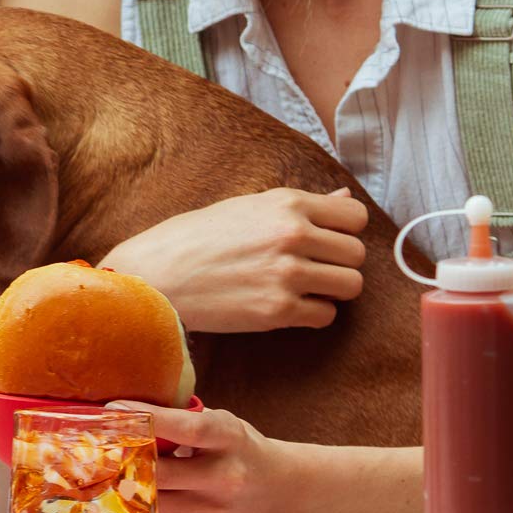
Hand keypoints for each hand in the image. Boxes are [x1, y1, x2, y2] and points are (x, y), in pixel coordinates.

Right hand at [99, 187, 368, 332]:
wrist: (155, 274)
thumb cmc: (194, 237)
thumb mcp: (246, 206)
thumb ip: (299, 205)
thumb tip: (343, 197)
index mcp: (286, 203)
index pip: (355, 215)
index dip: (345, 229)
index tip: (328, 238)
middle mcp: (293, 235)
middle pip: (357, 254)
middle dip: (340, 262)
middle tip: (313, 267)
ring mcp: (288, 274)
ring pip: (350, 286)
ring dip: (332, 289)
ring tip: (304, 287)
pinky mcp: (278, 310)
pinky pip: (326, 315)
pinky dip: (313, 313)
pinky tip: (287, 304)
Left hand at [109, 400, 292, 512]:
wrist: (282, 495)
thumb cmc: (240, 451)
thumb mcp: (222, 425)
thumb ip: (182, 422)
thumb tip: (126, 413)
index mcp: (229, 439)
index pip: (185, 428)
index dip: (147, 418)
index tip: (114, 407)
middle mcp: (223, 478)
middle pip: (159, 472)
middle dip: (124, 459)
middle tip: (97, 446)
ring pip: (151, 501)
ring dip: (124, 486)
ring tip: (104, 470)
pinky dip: (138, 506)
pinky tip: (127, 494)